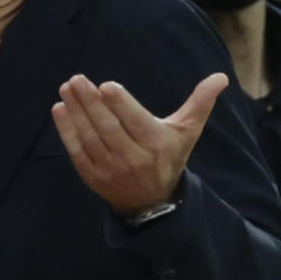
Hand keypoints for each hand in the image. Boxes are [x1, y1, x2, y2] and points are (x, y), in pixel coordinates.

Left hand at [50, 72, 228, 217]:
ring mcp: (111, 169)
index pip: (135, 122)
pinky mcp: (93, 177)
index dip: (120, 104)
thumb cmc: (169, 156)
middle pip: (108, 128)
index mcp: (156, 144)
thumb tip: (221, 77)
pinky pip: (77, 152)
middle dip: (91, 103)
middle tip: (77, 79)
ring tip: (67, 88)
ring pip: (90, 138)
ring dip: (76, 112)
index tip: (106, 86)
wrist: (152, 202)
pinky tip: (59, 109)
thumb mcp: (187, 132)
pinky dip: (66, 131)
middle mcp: (133, 159)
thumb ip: (200, 103)